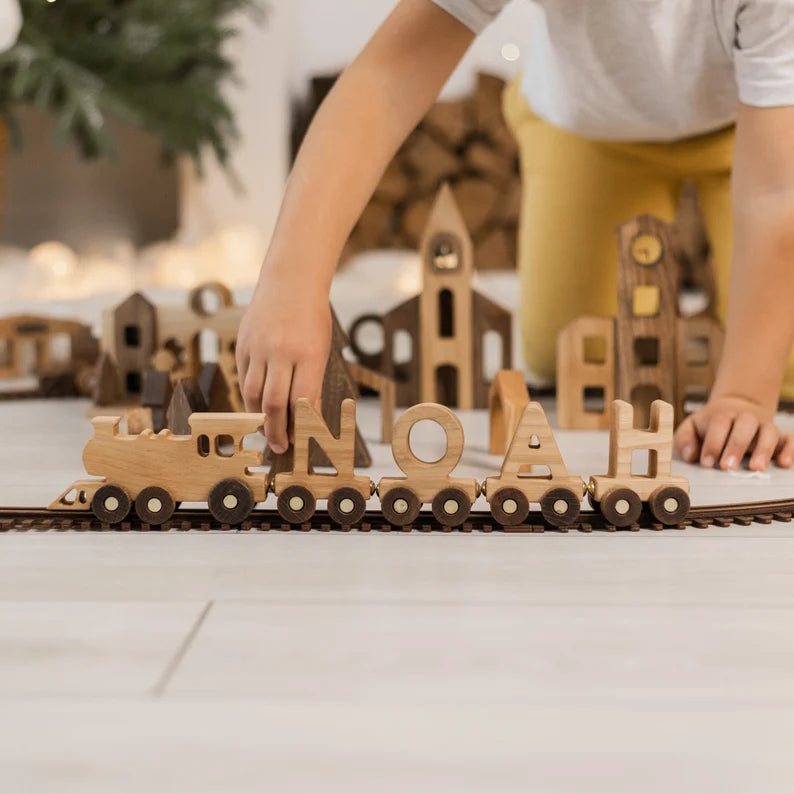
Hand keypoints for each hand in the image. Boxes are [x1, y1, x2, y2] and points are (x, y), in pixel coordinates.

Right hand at [236, 283, 330, 453]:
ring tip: (267, 432)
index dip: (299, 426)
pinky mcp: (243, 345)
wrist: (290, 282)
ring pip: (253, 394)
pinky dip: (250, 399)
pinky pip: (244, 379)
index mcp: (308, 354)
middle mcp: (281, 352)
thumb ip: (312, 384)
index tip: (299, 441)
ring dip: (259, 418)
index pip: (302, 400)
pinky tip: (257, 409)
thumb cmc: (312, 318)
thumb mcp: (320, 350)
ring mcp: (259, 348)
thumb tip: (308, 419)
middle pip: (274, 402)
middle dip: (276, 430)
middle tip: (280, 447)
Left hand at [674, 395, 793, 470]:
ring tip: (756, 468)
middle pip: (744, 426)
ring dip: (763, 449)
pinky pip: (789, 440)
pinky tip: (784, 463)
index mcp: (722, 415)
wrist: (736, 407)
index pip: (719, 424)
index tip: (707, 462)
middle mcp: (745, 418)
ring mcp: (764, 426)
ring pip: (768, 432)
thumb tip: (690, 456)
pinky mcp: (779, 436)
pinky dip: (789, 450)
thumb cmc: (710, 424)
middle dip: (736, 447)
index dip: (713, 443)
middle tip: (727, 467)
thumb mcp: (691, 427)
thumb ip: (684, 440)